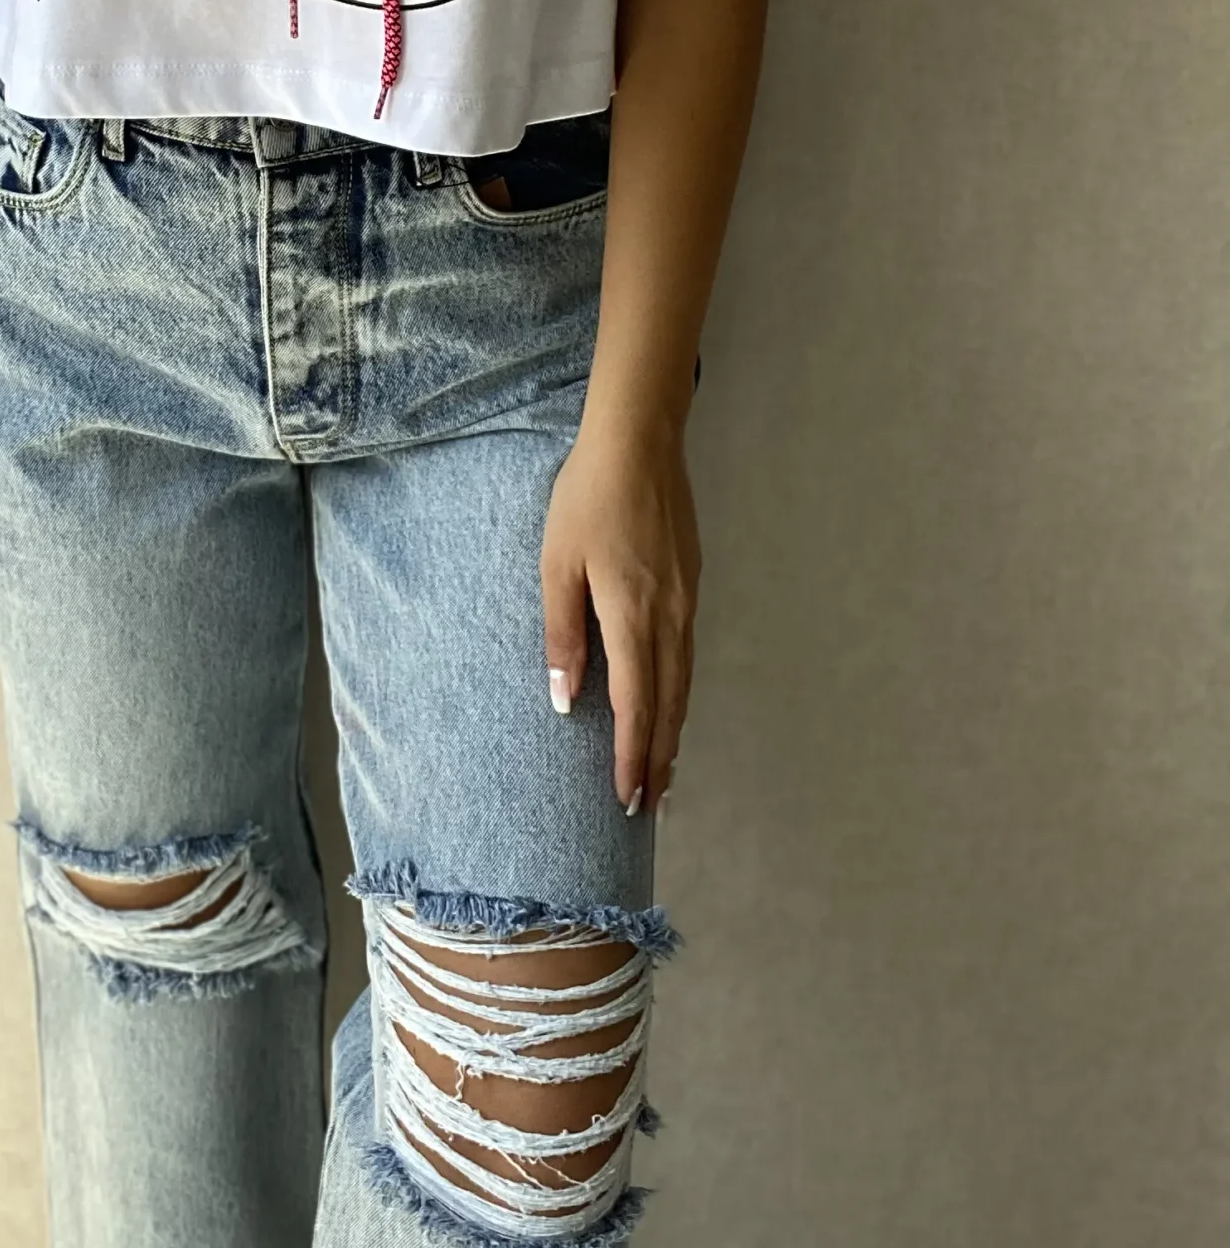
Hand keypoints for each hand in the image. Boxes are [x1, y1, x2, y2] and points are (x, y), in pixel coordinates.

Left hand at [539, 406, 697, 814]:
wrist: (639, 442)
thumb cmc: (587, 499)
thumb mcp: (557, 565)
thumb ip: (562, 635)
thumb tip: (566, 700)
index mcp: (632, 615)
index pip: (636, 705)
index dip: (633, 756)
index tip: (628, 798)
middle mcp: (670, 616)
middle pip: (669, 704)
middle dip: (660, 758)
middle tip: (649, 805)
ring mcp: (687, 600)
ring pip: (684, 682)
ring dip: (674, 731)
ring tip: (664, 770)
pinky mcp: (691, 584)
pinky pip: (688, 655)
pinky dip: (680, 693)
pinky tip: (669, 703)